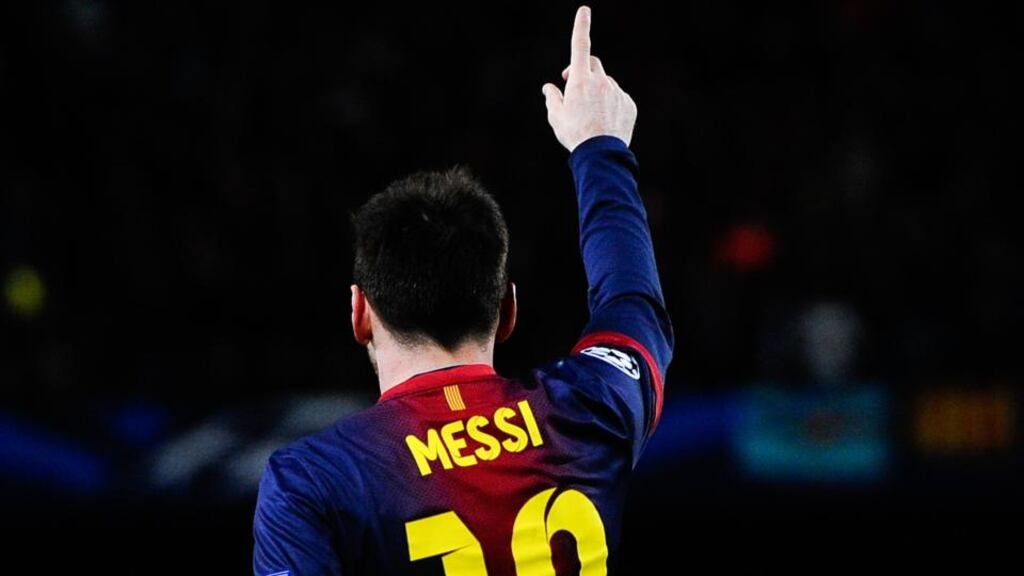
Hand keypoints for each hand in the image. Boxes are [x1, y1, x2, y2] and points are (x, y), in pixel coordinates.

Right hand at [541, 5, 636, 152]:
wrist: (601, 155)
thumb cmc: (575, 135)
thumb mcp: (556, 117)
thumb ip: (551, 98)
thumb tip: (549, 88)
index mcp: (580, 81)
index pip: (580, 46)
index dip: (581, 26)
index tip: (584, 10)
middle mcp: (601, 82)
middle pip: (593, 64)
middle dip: (583, 70)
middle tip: (573, 85)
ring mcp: (617, 92)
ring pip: (606, 84)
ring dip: (597, 91)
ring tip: (591, 115)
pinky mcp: (629, 104)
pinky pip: (618, 98)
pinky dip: (611, 104)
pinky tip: (604, 121)